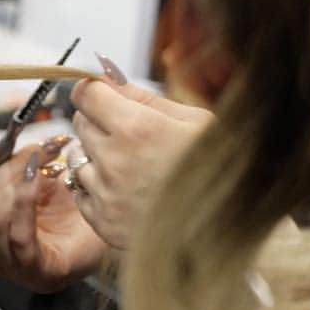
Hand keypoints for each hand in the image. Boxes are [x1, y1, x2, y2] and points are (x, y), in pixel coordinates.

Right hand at [0, 136, 107, 291]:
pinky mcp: (35, 272)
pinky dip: (25, 206)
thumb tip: (2, 140)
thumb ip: (17, 165)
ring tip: (40, 167)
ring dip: (14, 185)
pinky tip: (37, 184)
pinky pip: (20, 237)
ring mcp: (9, 262)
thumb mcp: (39, 181)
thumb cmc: (73, 214)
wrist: (111, 238)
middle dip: (7, 168)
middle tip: (38, 151)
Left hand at [70, 76, 212, 247]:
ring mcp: (106, 194)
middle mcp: (114, 161)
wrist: (232, 230)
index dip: (94, 90)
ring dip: (95, 156)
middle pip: (80, 123)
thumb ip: (147, 99)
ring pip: (77, 158)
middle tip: (127, 131)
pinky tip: (125, 189)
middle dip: (97, 120)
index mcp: (137, 129)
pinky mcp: (103, 222)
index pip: (87, 94)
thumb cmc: (223, 170)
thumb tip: (110, 79)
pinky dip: (96, 188)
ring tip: (131, 165)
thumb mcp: (196, 122)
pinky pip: (80, 193)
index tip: (102, 93)